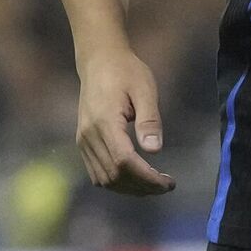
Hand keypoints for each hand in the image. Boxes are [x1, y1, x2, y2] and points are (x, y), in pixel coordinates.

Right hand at [76, 49, 174, 195]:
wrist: (99, 61)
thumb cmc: (126, 71)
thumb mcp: (145, 89)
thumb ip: (149, 120)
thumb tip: (154, 151)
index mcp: (104, 123)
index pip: (124, 162)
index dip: (146, 177)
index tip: (168, 182)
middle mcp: (88, 136)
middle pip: (113, 176)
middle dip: (141, 187)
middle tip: (167, 186)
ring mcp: (82, 141)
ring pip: (103, 179)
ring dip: (129, 188)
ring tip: (155, 185)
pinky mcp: (83, 142)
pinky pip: (96, 171)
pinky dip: (116, 182)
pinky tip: (137, 178)